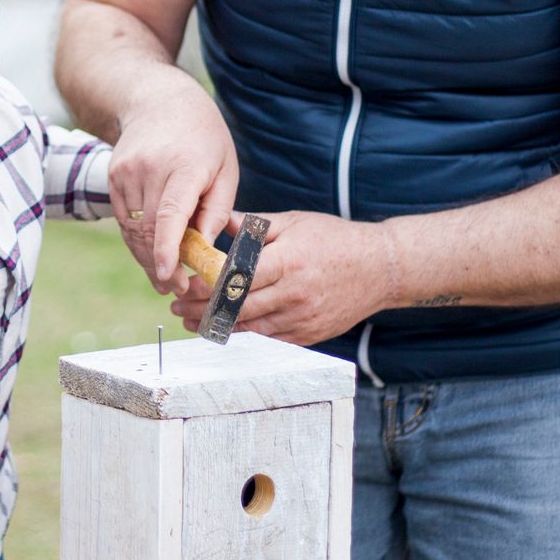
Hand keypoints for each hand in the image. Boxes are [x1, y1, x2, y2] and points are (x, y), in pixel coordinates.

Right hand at [107, 69, 239, 292]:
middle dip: (162, 266)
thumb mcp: (225, 168)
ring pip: (133, 230)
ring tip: (165, 279)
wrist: (158, 100)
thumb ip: (217, 210)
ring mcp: (126, 173)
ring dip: (147, 258)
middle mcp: (150, 169)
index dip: (167, 248)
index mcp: (185, 166)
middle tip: (179, 289)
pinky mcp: (113, 178)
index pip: (170, 214)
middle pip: (149, 230)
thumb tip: (204, 250)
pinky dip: (137, 240)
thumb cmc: (203, 137)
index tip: (168, 276)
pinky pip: (125, 220)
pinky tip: (152, 253)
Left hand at [173, 211, 402, 344]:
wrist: (380, 268)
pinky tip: (227, 328)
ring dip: (219, 327)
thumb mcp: (294, 222)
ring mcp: (302, 318)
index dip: (208, 287)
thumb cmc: (334, 239)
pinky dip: (246, 334)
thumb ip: (252, 226)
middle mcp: (294, 293)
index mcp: (288, 261)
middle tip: (179, 308)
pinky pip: (270, 339)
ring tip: (194, 322)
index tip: (186, 285)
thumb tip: (215, 220)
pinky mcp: (309, 335)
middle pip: (238, 308)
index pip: (238, 279)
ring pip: (251, 328)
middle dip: (203, 311)